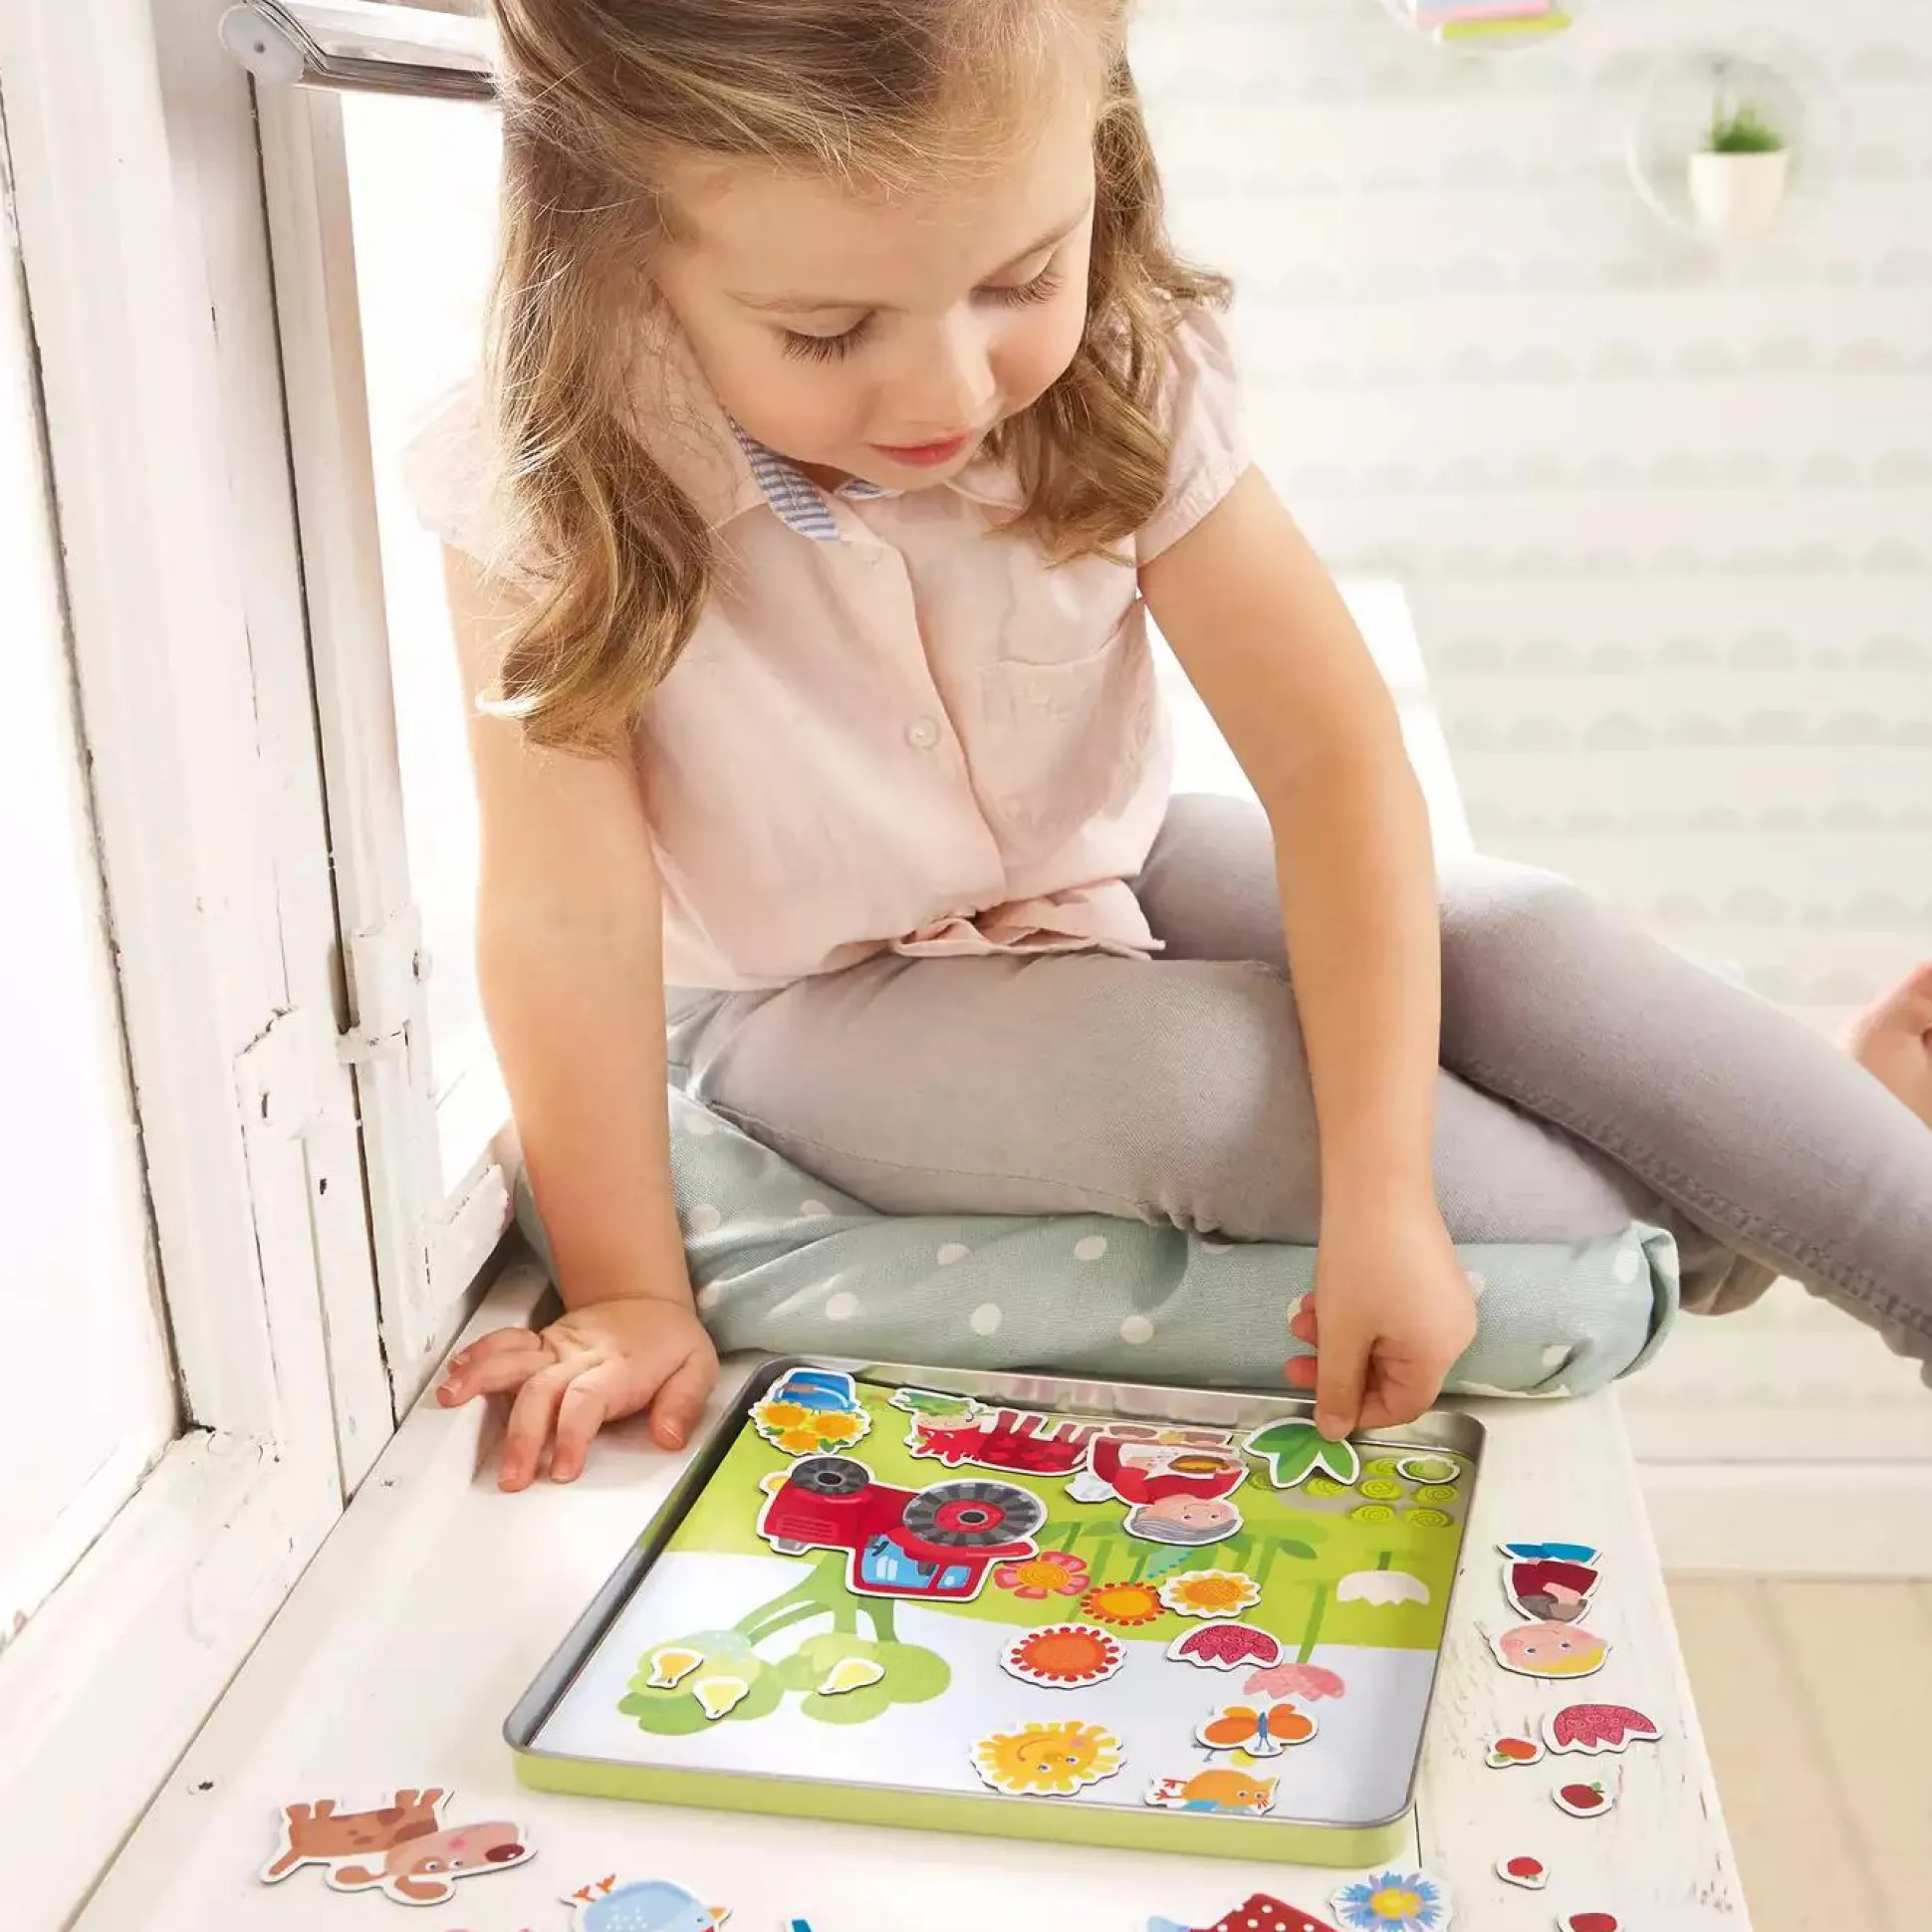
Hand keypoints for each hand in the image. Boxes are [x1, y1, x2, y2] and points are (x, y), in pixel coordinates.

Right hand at [437, 1294, 718, 1490]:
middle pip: (542, 1390)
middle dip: (522, 1433)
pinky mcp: (540, 1344)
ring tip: (450, 1402)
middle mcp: (580, 1357)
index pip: (587, 1400)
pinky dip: (478, 1355)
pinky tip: (454, 1373)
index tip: (561, 1470)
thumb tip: (668, 1438)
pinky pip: (506, 1343)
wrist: (646, 1300)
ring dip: (481, 1379)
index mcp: (619, 1368)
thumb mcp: (698, 1367)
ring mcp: (556, 1348)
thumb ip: (684, 1403)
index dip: (571, 1434)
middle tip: (510, 1476)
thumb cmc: (670, 1342)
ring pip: (514, 1360)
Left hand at [1285, 1202, 1476, 1437]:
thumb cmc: (1360, 1265)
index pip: (1402, 1406)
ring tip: (1301, 1318)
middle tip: (1293, 1359)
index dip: (1357, 1411)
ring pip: (1384, 1338)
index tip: (1313, 1399)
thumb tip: (1334, 1433)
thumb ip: (1335, 1388)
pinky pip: (1392, 1311)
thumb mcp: (1340, 1334)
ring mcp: (1444, 1300)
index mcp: (1440, 1355)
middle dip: (1338, 1367)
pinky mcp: (1429, 1273)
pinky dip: (1355, 1312)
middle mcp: (1453, 1332)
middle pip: (1392, 1372)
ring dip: (1339, 1336)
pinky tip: (1321, 1295)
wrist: (1377, 1183)